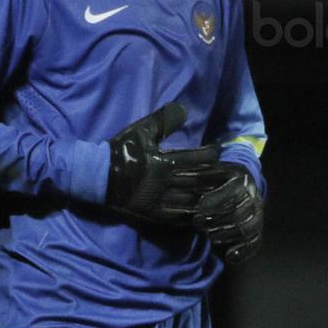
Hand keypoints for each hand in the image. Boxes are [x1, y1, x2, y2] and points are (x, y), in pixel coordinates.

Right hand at [105, 102, 220, 226]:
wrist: (98, 177)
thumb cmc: (120, 151)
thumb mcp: (140, 131)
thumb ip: (162, 121)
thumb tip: (183, 109)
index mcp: (162, 162)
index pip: (196, 159)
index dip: (211, 155)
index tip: (217, 151)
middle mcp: (164, 183)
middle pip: (198, 180)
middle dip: (215, 176)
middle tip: (229, 173)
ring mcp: (159, 201)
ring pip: (192, 200)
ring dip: (208, 196)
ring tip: (221, 192)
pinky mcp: (154, 214)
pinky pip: (179, 217)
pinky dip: (193, 215)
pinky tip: (204, 211)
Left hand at [193, 163, 263, 263]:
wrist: (242, 184)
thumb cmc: (219, 178)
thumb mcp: (210, 171)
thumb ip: (197, 173)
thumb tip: (177, 173)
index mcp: (243, 180)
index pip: (235, 192)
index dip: (218, 200)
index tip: (200, 208)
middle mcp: (254, 197)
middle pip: (240, 213)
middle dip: (218, 220)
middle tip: (197, 222)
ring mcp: (257, 214)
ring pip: (247, 228)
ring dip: (227, 235)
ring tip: (209, 236)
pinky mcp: (257, 229)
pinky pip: (255, 242)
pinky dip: (244, 251)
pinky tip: (229, 257)